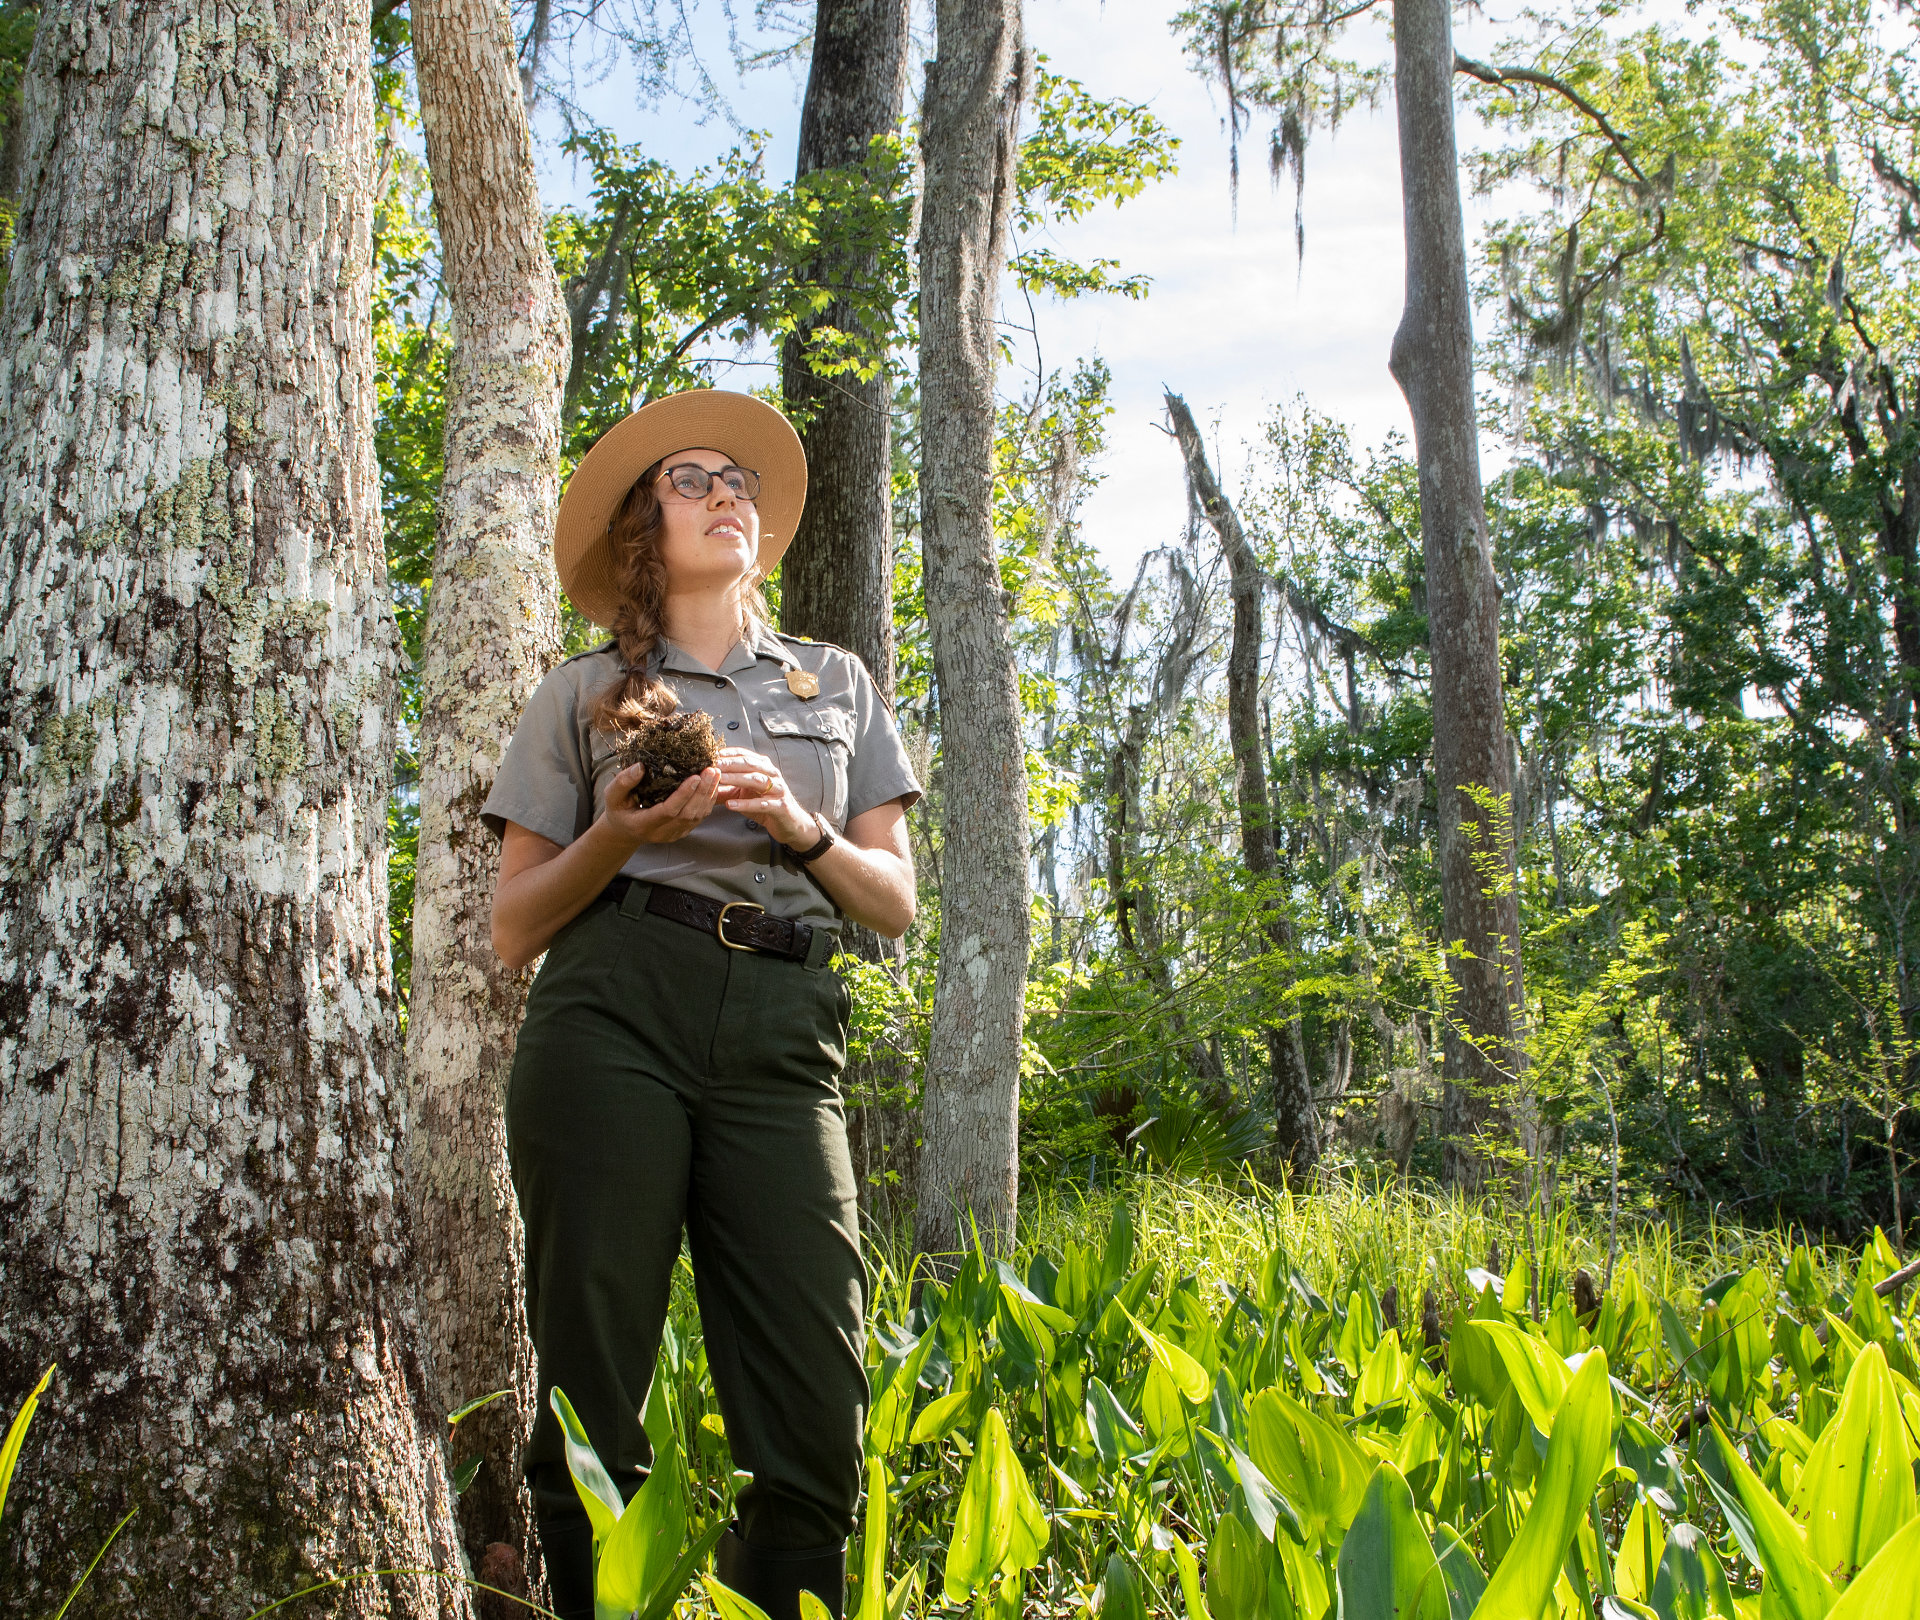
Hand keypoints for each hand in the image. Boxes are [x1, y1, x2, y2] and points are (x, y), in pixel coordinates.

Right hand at [600, 761, 723, 846]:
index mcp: (643, 824)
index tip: (695, 776)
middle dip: (702, 792)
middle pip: (687, 814)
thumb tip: (640, 767)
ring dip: (708, 795)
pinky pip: (699, 818)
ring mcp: (674, 834)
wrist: (625, 831)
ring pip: (697, 817)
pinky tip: (713, 785)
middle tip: (711, 770)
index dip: (683, 795)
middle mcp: (661, 832)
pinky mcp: (682, 831)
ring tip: (715, 774)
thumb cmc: (618, 810)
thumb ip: (623, 782)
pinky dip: (708, 801)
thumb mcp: (612, 796)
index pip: (668, 811)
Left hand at [714, 748, 822, 849]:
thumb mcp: (744, 794)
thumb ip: (726, 788)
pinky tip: (731, 805)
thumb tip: (703, 782)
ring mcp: (778, 789)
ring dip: (737, 779)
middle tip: (712, 763)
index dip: (728, 753)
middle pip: (750, 764)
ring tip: (719, 779)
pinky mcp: (780, 806)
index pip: (745, 755)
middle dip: (730, 763)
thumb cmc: (765, 805)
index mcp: (764, 767)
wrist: (790, 824)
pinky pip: (762, 804)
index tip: (711, 753)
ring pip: (756, 780)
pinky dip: (746, 804)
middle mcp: (772, 775)